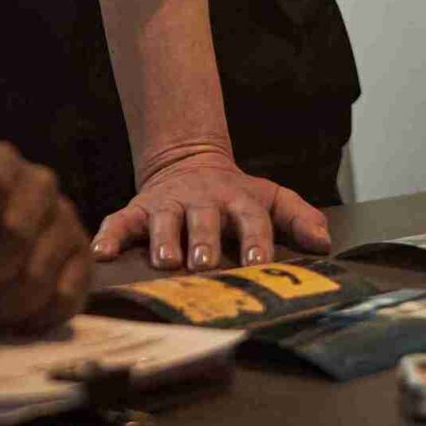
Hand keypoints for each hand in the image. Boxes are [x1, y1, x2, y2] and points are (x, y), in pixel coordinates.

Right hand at [90, 149, 332, 270]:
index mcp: (237, 201)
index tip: (259, 262)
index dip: (256, 240)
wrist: (188, 162)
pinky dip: (109, 236)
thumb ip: (298, 217)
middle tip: (205, 264)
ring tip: (165, 262)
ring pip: (165, 221)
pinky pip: (120, 222)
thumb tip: (324, 242)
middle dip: (205, 241)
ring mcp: (168, 205)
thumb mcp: (269, 197)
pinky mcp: (138, 210)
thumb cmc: (233, 194)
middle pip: (205, 220)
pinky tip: (101, 253)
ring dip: (165, 240)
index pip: (251, 219)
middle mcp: (202, 202)